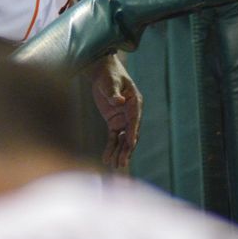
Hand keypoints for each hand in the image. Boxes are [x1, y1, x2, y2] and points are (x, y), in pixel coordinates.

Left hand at [89, 54, 142, 168]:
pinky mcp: (113, 122)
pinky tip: (107, 159)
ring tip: (114, 166)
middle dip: (126, 150)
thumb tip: (118, 101)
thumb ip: (114, 92)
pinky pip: (113, 138)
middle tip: (122, 163)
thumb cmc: (109, 75)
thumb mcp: (111, 82)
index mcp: (135, 103)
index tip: (131, 144)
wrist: (102, 73)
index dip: (133, 132)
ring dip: (119, 153)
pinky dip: (110, 148)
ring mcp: (123, 120)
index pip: (135, 121)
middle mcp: (131, 114)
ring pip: (122, 140)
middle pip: (130, 135)